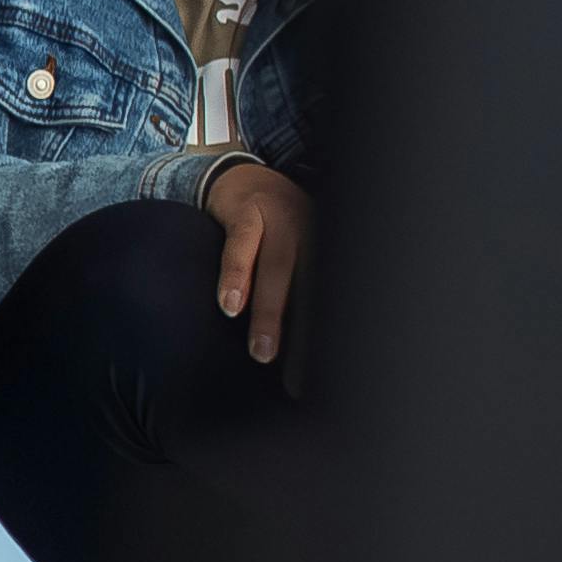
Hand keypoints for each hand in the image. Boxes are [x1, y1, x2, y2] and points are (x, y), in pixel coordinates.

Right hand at [206, 161, 309, 365]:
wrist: (240, 176)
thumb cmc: (270, 227)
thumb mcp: (295, 252)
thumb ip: (298, 292)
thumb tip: (299, 351)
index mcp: (328, 247)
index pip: (330, 301)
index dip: (326, 343)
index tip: (317, 385)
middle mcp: (312, 230)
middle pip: (312, 290)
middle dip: (305, 339)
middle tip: (299, 381)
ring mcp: (281, 217)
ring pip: (278, 269)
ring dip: (271, 314)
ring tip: (262, 352)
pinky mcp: (248, 210)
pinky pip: (242, 246)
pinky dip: (236, 276)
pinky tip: (230, 305)